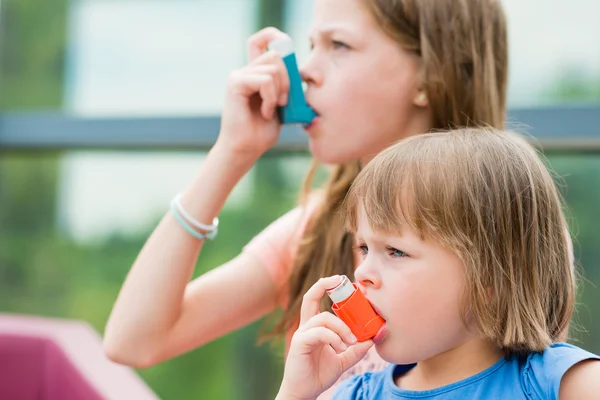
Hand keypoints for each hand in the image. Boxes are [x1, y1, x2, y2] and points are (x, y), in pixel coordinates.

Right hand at [217, 27, 290, 158]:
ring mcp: (238, 75)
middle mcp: (245, 70)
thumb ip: (287, 85)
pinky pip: (264, 80)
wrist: (246, 148)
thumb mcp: (282, 104)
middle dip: (288, 78)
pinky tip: (265, 112)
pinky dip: (270, 98)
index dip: (275, 37)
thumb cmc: (262, 131)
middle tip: (283, 101)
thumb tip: (301, 71)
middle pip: (276, 55)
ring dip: (279, 92)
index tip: (286, 48)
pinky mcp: (235, 83)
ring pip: (273, 68)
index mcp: (255, 72)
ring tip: (271, 110)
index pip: (262, 40)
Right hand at [277, 276, 374, 399]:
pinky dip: (333, 338)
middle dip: (324, 285)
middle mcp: (306, 326)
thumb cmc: (319, 374)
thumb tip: (372, 338)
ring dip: (341, 327)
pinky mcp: (300, 343)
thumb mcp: (343, 360)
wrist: (305, 393)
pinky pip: (319, 333)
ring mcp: (302, 334)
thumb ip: (355, 349)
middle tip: (341, 280)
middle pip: (311, 297)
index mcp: (315, 326)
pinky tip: (340, 348)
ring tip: (350, 341)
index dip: (326, 286)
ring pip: (323, 318)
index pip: (316, 299)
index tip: (342, 280)